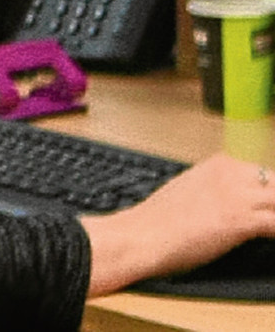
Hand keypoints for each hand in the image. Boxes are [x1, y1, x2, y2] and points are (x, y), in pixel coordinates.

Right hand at [84, 153, 274, 294]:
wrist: (143, 235)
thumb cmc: (159, 220)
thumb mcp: (190, 189)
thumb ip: (217, 188)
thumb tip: (232, 200)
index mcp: (219, 164)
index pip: (264, 173)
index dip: (268, 192)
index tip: (265, 205)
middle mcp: (231, 174)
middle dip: (274, 202)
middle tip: (266, 218)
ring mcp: (238, 196)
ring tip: (268, 227)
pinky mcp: (242, 221)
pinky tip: (270, 240)